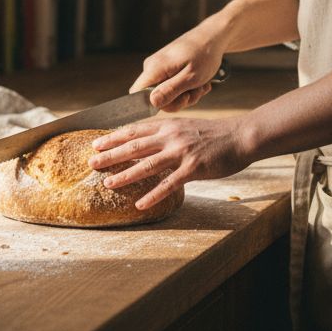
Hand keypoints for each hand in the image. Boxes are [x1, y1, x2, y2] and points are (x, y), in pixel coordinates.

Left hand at [88, 117, 246, 209]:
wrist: (241, 136)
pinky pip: (168, 184)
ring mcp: (181, 152)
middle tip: (91, 163)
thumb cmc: (214, 133)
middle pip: (134, 146)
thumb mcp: (186, 127)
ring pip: (146, 165)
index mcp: (168, 126)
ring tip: (107, 184)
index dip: (113, 137)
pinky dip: (153, 194)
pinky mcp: (193, 168)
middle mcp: (171, 136)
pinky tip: (140, 203)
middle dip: (110, 155)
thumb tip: (148, 142)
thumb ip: (167, 134)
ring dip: (125, 175)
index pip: (134, 131)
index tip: (96, 144)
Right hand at [131, 19, 229, 110]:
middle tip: (195, 92)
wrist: (212, 38)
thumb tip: (152, 102)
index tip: (175, 102)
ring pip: (166, 95)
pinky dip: (187, 89)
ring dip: (186, 95)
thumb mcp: (191, 77)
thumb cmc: (204, 55)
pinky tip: (199, 83)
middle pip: (154, 98)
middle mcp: (152, 68)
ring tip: (200, 85)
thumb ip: (170, 90)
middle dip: (178, 101)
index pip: (136, 93)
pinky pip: (172, 88)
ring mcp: (159, 69)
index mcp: (154, 68)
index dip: (150, 105)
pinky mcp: (166, 70)